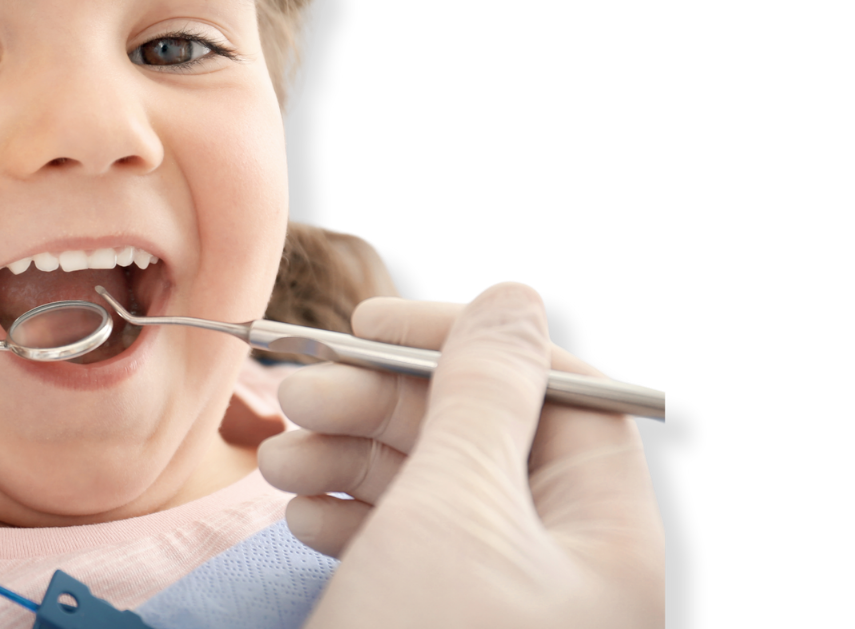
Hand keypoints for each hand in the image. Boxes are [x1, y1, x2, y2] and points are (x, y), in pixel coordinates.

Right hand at [258, 281, 663, 628]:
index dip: (463, 342)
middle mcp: (579, 573)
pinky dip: (358, 518)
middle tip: (301, 394)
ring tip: (282, 464)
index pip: (558, 392)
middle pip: (489, 437)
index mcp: (617, 541)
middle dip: (386, 405)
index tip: (370, 326)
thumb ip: (486, 391)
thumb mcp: (453, 511)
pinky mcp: (457, 627)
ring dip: (355, 456)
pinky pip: (420, 546)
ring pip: (443, 489)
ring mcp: (515, 607)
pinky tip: (305, 517)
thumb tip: (512, 304)